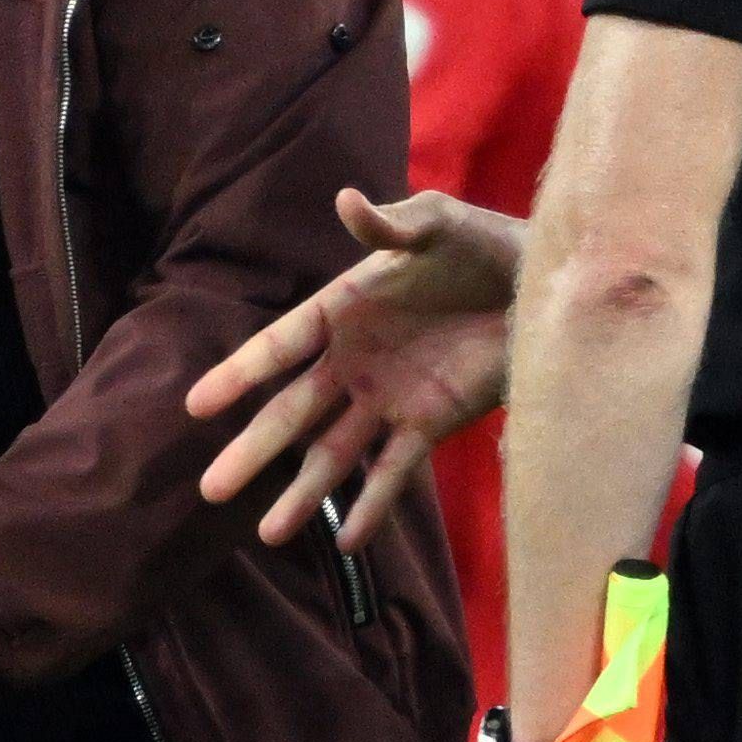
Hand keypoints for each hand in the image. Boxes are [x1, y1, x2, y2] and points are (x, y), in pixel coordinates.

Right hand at [185, 186, 522, 546]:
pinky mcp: (430, 424)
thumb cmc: (485, 243)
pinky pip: (393, 472)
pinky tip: (348, 542)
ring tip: (269, 534)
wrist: (545, 285)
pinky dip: (372, 508)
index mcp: (343, 311)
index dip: (238, 375)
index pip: (279, 347)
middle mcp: (354, 363)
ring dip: (303, 494)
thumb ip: (392, 222)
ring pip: (333, 454)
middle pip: (292, 414)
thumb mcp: (439, 222)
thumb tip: (345, 199)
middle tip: (209, 489)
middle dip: (253, 451)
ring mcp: (389, 399)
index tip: (196, 406)